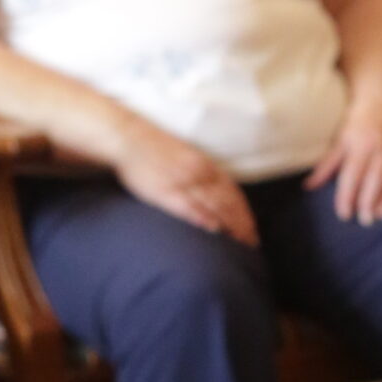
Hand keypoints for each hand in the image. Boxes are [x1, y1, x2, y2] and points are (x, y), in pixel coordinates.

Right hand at [109, 117, 257, 244]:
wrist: (128, 137)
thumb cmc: (154, 147)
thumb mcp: (187, 156)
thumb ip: (203, 173)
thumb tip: (217, 191)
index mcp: (205, 165)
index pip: (233, 192)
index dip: (245, 213)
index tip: (253, 229)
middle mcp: (199, 173)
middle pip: (228, 203)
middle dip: (243, 225)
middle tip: (252, 243)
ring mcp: (183, 182)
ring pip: (213, 206)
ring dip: (229, 226)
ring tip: (240, 244)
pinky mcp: (165, 190)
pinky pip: (188, 206)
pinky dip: (203, 218)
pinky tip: (214, 230)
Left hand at [304, 102, 381, 223]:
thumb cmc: (359, 120)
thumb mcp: (340, 139)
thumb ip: (327, 165)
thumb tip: (308, 187)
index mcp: (361, 144)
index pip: (352, 175)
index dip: (347, 196)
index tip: (343, 214)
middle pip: (376, 179)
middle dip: (369, 201)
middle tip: (364, 220)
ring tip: (380, 214)